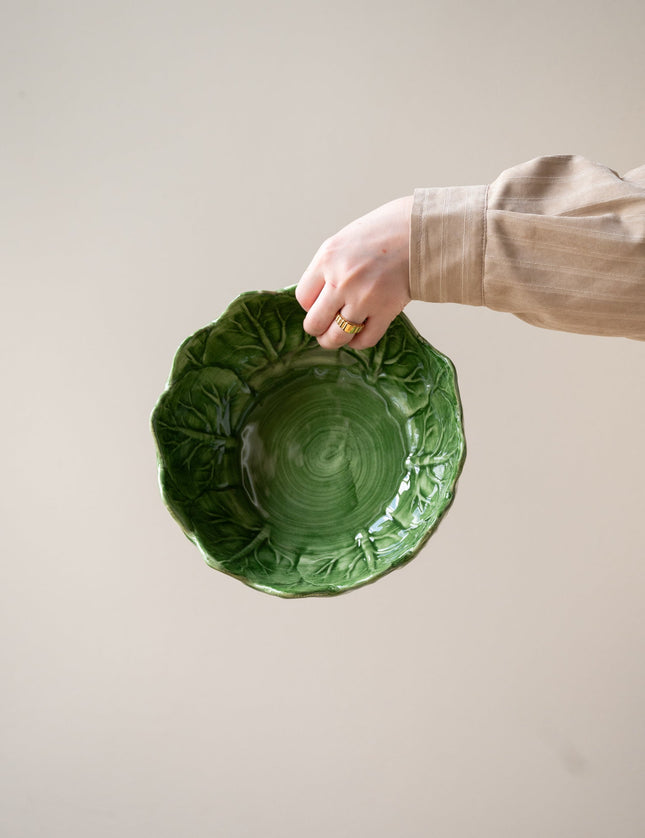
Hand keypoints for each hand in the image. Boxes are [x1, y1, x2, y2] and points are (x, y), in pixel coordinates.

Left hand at [296, 195, 413, 348]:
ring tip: (337, 337)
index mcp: (327, 259)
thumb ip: (328, 269)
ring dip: (334, 340)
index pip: (303, 298)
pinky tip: (359, 334)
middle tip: (323, 327)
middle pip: (314, 323)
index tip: (319, 305)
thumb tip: (316, 299)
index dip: (310, 306)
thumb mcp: (344, 241)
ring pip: (337, 337)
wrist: (420, 232)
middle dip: (317, 329)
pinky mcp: (386, 311)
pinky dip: (358, 342)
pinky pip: (364, 340)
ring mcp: (363, 298)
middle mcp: (342, 280)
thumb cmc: (384, 233)